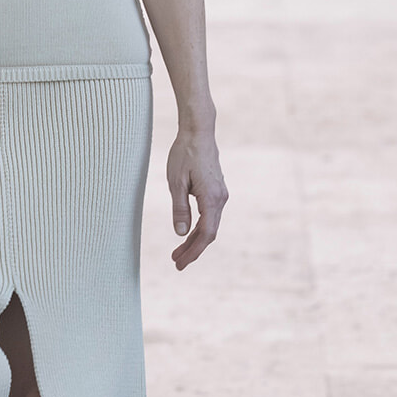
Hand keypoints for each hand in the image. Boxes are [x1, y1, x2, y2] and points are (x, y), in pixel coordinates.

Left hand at [167, 127, 227, 270]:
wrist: (199, 132)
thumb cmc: (184, 154)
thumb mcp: (175, 182)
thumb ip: (179, 209)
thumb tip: (180, 233)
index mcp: (211, 198)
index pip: (205, 234)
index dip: (193, 251)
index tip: (180, 263)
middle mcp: (220, 199)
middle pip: (209, 233)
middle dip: (193, 250)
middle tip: (176, 263)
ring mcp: (220, 195)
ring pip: (209, 225)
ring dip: (194, 240)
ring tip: (177, 253)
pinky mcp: (216, 191)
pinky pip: (209, 216)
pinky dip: (198, 228)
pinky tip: (187, 234)